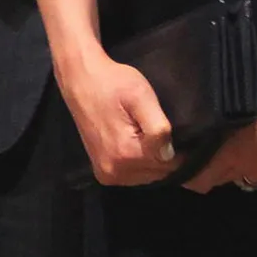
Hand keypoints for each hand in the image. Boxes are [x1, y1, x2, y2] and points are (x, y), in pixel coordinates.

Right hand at [57, 47, 177, 185]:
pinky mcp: (102, 173)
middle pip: (159, 173)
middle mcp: (115, 171)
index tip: (169, 129)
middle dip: (163, 155)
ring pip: (147, 176)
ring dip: (151, 160)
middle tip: (154, 127)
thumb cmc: (113, 83)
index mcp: (126, 153)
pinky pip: (133, 176)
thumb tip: (169, 154)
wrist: (80, 79)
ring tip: (145, 133)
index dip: (176, 147)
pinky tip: (135, 143)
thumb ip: (158, 127)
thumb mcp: (141, 96)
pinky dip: (139, 164)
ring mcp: (107, 174)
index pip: (171, 164)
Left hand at [185, 52, 256, 193]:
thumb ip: (210, 121)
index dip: (188, 174)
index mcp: (226, 155)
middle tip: (212, 149)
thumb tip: (197, 127)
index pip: (199, 180)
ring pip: (246, 177)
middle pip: (222, 179)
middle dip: (215, 167)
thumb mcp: (227, 100)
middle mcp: (245, 170)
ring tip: (242, 147)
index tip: (182, 163)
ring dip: (241, 167)